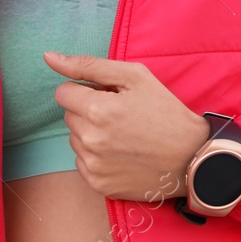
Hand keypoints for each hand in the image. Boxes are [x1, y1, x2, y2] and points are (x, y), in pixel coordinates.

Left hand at [43, 51, 209, 203]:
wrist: (191, 157)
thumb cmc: (166, 112)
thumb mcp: (135, 76)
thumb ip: (89, 65)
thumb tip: (49, 58)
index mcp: (97, 110)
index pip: (63, 93)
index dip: (85, 90)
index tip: (107, 95)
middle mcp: (90, 140)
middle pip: (69, 116)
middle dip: (88, 111)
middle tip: (121, 114)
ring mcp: (93, 165)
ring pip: (75, 139)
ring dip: (92, 134)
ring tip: (123, 135)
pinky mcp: (98, 184)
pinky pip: (83, 162)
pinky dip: (97, 156)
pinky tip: (122, 153)